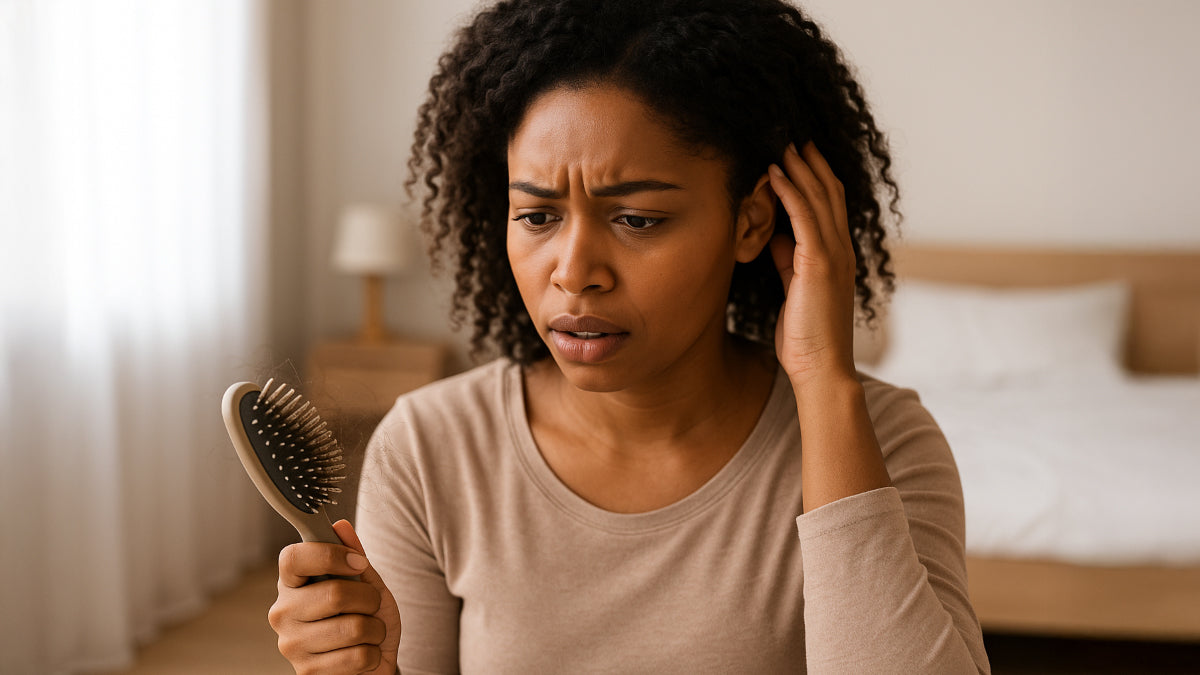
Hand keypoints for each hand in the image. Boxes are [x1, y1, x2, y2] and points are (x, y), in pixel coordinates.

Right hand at [269, 520, 401, 674]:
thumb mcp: (365, 582)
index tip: (358, 563)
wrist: (370, 663)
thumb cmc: (364, 617)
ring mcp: (291, 645)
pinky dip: (373, 653)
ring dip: (376, 629)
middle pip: (335, 594)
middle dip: (369, 599)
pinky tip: (362, 654)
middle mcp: (282, 613)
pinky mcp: (306, 673)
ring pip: (354, 628)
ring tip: (368, 632)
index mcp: (291, 583)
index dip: (331, 555)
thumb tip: (340, 526)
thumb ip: (354, 555)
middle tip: (370, 605)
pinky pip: (358, 656)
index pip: (294, 558)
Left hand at [766, 142, 857, 392]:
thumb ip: (789, 261)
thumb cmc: (806, 337)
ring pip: (818, 199)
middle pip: (830, 194)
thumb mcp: (795, 290)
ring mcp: (834, 256)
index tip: (801, 156)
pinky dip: (790, 191)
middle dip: (811, 164)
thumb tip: (777, 236)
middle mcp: (842, 251)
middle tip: (794, 137)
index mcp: (839, 258)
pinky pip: (804, 217)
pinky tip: (774, 172)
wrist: (820, 369)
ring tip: (783, 144)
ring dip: (800, 168)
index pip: (831, 207)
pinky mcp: (818, 265)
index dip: (818, 179)